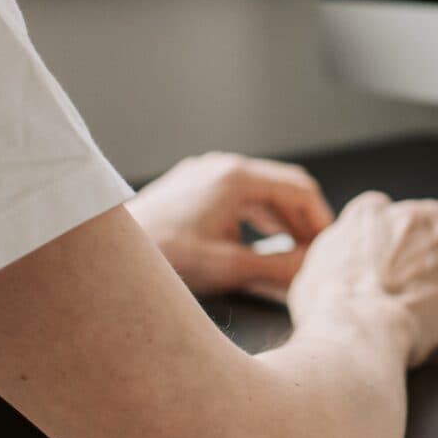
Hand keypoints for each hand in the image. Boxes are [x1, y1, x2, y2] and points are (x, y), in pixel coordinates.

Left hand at [127, 152, 334, 297]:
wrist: (106, 258)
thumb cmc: (164, 258)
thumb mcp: (230, 268)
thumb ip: (278, 269)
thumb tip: (312, 270)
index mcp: (236, 177)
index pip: (300, 188)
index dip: (322, 219)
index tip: (331, 247)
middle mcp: (221, 166)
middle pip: (282, 187)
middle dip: (303, 220)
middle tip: (317, 253)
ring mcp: (203, 174)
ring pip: (259, 192)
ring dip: (281, 220)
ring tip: (294, 252)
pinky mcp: (189, 187)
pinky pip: (237, 197)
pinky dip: (257, 218)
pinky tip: (259, 244)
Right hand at [288, 193, 437, 365]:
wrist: (353, 330)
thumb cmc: (328, 310)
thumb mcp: (311, 272)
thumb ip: (331, 257)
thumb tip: (333, 264)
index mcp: (371, 215)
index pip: (387, 210)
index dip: (392, 231)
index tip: (390, 251)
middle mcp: (412, 220)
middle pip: (434, 213)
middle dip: (434, 235)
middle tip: (427, 263)